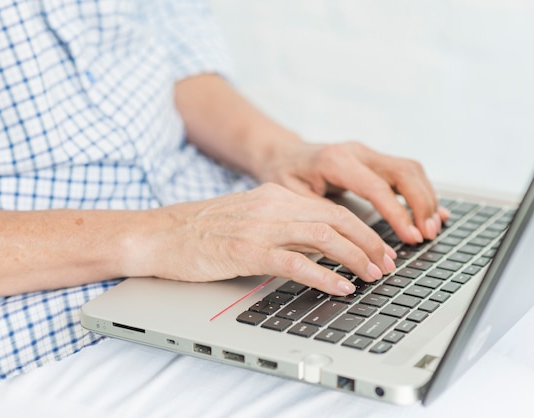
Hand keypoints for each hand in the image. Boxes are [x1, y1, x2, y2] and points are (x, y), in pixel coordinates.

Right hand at [136, 183, 396, 295]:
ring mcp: (260, 227)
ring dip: (356, 258)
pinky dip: (325, 276)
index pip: (330, 208)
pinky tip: (340, 287)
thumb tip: (318, 247)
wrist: (160, 234)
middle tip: (387, 264)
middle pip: (337, 219)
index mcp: (274, 196)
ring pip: (324, 237)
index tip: (379, 248)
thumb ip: (282, 226)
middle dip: (369, 243)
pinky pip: (296, 263)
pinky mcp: (247, 251)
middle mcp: (272, 206)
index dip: (362, 229)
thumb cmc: (200, 231)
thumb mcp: (248, 217)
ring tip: (373, 276)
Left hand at [257, 140, 449, 243]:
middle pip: (403, 172)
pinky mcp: (373, 160)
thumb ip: (321, 214)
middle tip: (427, 235)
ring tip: (432, 229)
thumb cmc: (283, 174)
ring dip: (425, 199)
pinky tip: (432, 211)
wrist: (282, 154)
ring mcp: (367, 154)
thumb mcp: (291, 197)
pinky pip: (405, 172)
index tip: (411, 237)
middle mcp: (356, 152)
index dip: (398, 213)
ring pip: (410, 170)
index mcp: (335, 161)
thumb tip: (350, 239)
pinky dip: (421, 192)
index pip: (377, 186)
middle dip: (421, 205)